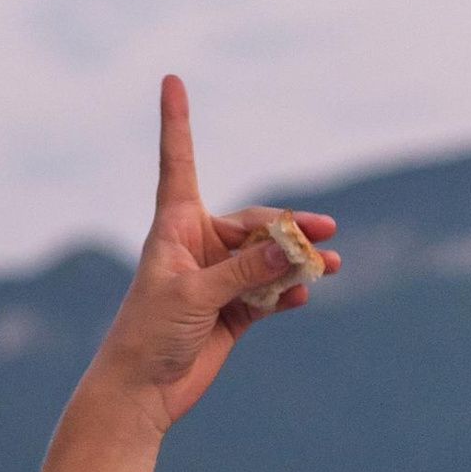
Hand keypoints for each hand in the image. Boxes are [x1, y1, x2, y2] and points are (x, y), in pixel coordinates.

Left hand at [86, 75, 337, 437]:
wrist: (140, 393)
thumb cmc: (149, 334)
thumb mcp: (196, 295)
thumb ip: (244, 270)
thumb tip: (290, 247)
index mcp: (174, 227)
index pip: (179, 162)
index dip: (176, 121)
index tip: (171, 78)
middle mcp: (197, 246)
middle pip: (252, 223)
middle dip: (288, 229)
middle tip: (323, 235)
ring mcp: (218, 280)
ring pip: (267, 258)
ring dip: (297, 260)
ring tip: (329, 265)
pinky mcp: (232, 313)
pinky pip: (269, 293)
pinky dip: (288, 292)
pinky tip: (304, 295)